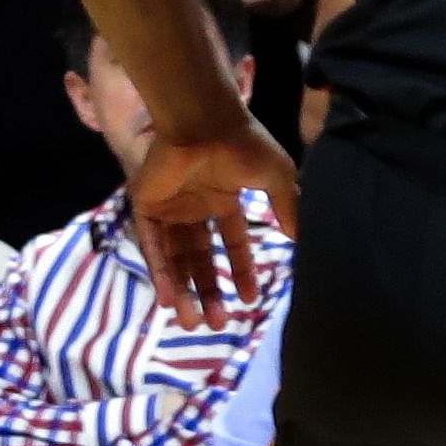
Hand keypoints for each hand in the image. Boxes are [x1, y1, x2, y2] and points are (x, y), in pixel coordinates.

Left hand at [129, 120, 300, 328]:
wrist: (204, 122)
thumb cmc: (244, 145)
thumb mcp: (277, 179)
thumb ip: (287, 209)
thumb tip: (300, 240)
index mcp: (222, 198)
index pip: (230, 242)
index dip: (240, 271)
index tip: (250, 299)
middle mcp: (194, 207)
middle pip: (200, 258)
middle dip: (209, 291)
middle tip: (216, 322)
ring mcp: (169, 208)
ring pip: (174, 259)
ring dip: (184, 290)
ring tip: (191, 323)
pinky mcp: (145, 207)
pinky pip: (151, 246)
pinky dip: (159, 272)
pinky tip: (169, 299)